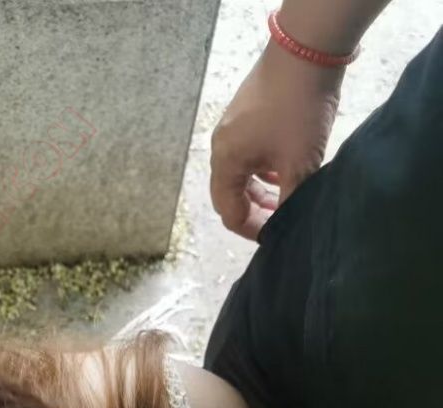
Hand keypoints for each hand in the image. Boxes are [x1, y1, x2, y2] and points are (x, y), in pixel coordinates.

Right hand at [210, 41, 342, 238]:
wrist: (306, 51)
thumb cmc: (298, 109)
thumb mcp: (299, 164)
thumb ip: (291, 203)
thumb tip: (289, 229)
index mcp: (225, 162)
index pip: (229, 212)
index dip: (252, 230)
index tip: (276, 237)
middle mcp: (221, 148)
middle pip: (230, 196)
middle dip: (254, 213)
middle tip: (281, 221)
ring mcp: (232, 131)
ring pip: (240, 176)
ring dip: (260, 192)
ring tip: (285, 199)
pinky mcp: (246, 118)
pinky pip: (248, 156)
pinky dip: (263, 171)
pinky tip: (284, 171)